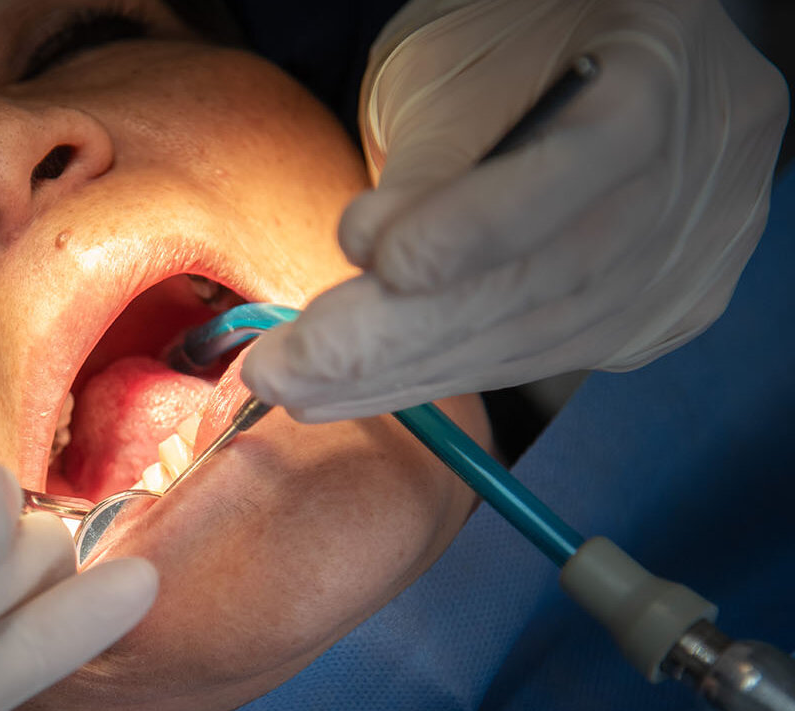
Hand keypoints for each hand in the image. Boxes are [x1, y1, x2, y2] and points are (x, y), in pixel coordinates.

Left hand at [242, 0, 786, 421]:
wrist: (588, 65)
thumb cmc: (513, 44)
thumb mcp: (460, 69)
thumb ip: (431, 161)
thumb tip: (370, 256)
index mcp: (663, 73)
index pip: (581, 165)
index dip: (478, 225)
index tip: (376, 260)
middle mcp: (700, 175)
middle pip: (550, 278)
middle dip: (402, 333)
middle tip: (288, 367)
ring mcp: (688, 256)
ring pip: (538, 339)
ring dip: (403, 374)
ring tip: (299, 386)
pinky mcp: (655, 315)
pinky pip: (538, 358)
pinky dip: (440, 375)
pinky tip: (360, 389)